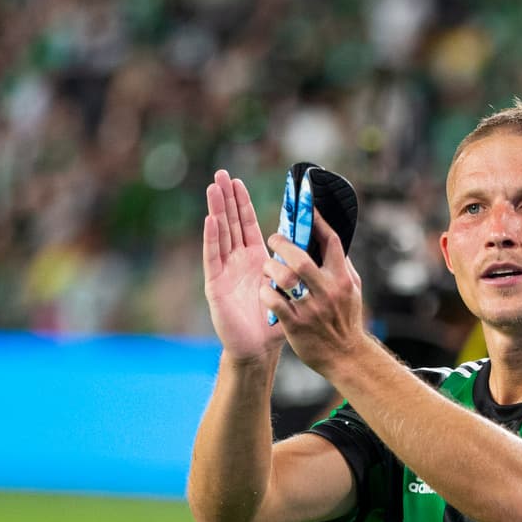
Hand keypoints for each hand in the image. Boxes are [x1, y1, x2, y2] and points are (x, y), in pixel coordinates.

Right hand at [202, 170, 282, 362]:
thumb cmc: (274, 320)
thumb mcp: (288, 285)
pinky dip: (212, 238)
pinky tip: (211, 219)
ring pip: (220, 234)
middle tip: (220, 174)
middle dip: (226, 198)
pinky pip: (214, 257)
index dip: (242, 203)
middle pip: (231, 223)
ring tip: (213, 187)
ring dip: (217, 210)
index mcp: (254, 259)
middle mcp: (237, 261)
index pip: (247, 224)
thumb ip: (295, 264)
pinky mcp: (216, 285)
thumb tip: (310, 240)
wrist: (259, 348)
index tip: (238, 181)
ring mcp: (224, 271)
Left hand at [258, 210, 365, 377]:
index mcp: (341, 278)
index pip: (331, 242)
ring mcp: (311, 309)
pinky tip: (264, 290)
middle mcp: (327, 291)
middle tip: (274, 239)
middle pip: (300, 258)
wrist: (345, 356)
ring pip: (285, 278)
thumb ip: (341, 266)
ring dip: (271, 268)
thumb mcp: (352, 290)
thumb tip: (331, 241)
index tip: (305, 209)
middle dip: (282, 244)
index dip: (317, 222)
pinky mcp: (296, 325)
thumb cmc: (346, 320)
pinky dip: (266, 293)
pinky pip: (274, 302)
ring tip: (267, 266)